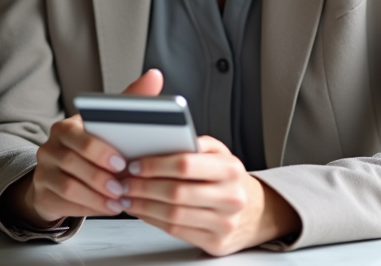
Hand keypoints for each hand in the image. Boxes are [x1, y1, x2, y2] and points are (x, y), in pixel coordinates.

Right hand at [4, 69, 164, 227]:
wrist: (60, 176)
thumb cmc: (91, 146)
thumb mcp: (107, 126)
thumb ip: (130, 102)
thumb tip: (154, 76)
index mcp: (66, 127)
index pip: (78, 135)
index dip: (100, 150)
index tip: (122, 161)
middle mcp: (50, 147)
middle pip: (73, 163)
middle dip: (101, 177)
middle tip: (122, 186)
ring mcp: (43, 172)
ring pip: (69, 187)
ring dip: (97, 196)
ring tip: (119, 201)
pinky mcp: (43, 194)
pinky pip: (65, 204)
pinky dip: (90, 208)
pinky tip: (108, 208)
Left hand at [119, 136, 300, 255]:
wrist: (256, 212)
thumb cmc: (230, 180)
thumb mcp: (221, 154)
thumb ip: (196, 144)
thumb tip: (163, 138)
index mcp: (230, 169)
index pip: (186, 164)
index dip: (155, 165)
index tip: (135, 164)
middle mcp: (230, 196)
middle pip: (176, 193)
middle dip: (143, 187)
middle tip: (124, 182)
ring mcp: (224, 222)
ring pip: (173, 215)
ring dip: (143, 206)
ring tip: (127, 197)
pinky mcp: (215, 242)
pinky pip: (176, 231)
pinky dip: (152, 220)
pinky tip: (142, 211)